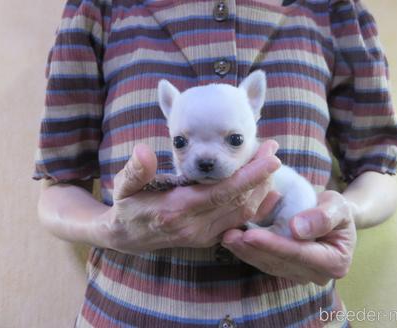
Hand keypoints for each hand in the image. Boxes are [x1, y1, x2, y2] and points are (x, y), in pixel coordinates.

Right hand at [94, 141, 280, 253]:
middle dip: (262, 175)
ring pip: (244, 213)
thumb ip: (135, 170)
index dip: (250, 175)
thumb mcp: (124, 186)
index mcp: (177, 211)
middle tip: (273, 149)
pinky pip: (239, 221)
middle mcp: (196, 228)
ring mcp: (204, 236)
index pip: (222, 192)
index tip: (270, 156)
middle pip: (240, 202)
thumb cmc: (128, 206)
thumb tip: (144, 151)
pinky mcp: (209, 238)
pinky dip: (256, 204)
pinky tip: (266, 188)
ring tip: (269, 162)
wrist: (127, 237)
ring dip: (261, 188)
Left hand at [221, 190, 356, 284]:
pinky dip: (247, 252)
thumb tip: (297, 228)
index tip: (251, 235)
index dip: (274, 245)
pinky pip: (265, 262)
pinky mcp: (286, 270)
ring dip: (245, 252)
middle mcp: (318, 275)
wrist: (331, 216)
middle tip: (229, 236)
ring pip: (269, 265)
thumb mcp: (337, 205)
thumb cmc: (335, 208)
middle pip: (280, 262)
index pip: (299, 253)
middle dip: (253, 249)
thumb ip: (323, 216)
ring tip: (226, 237)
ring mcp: (300, 275)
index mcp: (335, 262)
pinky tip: (232, 241)